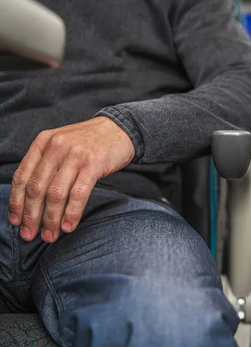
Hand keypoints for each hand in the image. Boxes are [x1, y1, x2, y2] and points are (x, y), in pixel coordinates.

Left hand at [8, 117, 134, 241]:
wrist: (120, 129)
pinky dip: (71, 213)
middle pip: (37, 188)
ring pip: (56, 194)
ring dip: (51, 219)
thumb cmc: (90, 142)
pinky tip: (68, 226)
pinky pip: (78, 194)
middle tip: (30, 235)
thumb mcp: (61, 144)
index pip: (22, 176)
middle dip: (31, 216)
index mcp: (43, 142)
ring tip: (50, 235)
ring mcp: (75, 155)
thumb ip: (46, 163)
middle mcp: (56, 147)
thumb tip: (31, 199)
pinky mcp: (94, 164)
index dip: (16, 202)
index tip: (15, 221)